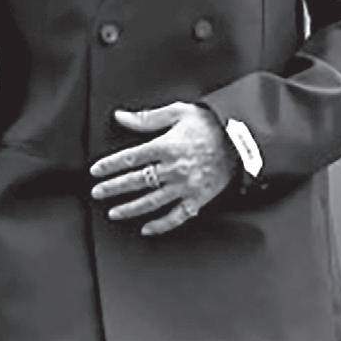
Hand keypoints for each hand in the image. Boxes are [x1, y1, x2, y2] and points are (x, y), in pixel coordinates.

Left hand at [89, 102, 237, 235]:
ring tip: (113, 213)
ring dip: (130, 209)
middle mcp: (174, 168)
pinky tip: (147, 229)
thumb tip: (120, 117)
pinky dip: (161, 225)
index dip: (110, 165)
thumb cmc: (211, 124)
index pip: (130, 158)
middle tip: (96, 193)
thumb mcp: (179, 112)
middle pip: (137, 181)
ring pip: (152, 201)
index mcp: (167, 145)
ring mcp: (186, 186)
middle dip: (113, 188)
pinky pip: (177, 216)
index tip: (96, 171)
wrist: (244, 140)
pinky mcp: (199, 198)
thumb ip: (147, 118)